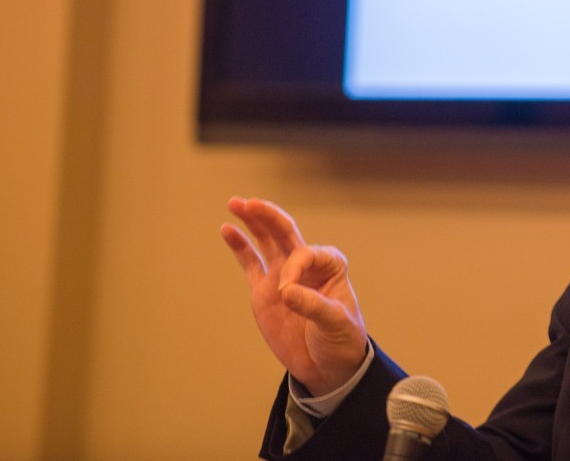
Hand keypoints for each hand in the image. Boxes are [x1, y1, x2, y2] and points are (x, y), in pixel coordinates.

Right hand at [221, 197, 368, 394]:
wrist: (327, 366)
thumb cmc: (341, 341)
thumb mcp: (336, 323)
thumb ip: (313, 306)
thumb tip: (286, 290)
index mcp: (330, 266)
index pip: (306, 253)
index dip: (295, 267)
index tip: (289, 292)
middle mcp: (305, 266)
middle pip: (285, 233)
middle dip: (269, 216)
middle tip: (249, 203)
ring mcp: (283, 276)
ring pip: (266, 242)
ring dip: (253, 222)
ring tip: (236, 203)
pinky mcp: (265, 291)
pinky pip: (250, 263)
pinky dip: (240, 246)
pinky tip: (228, 229)